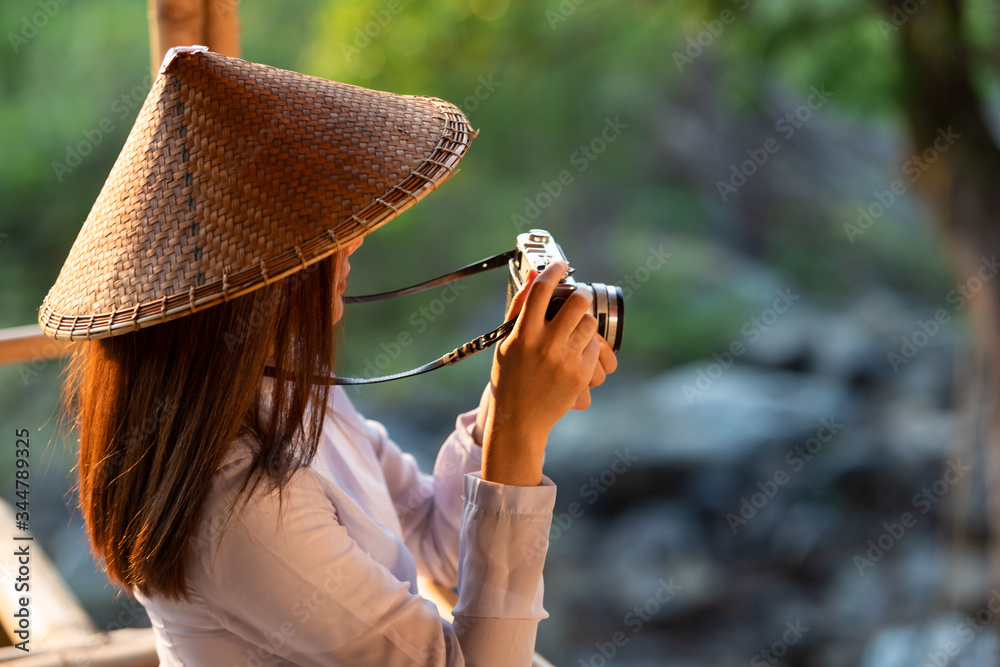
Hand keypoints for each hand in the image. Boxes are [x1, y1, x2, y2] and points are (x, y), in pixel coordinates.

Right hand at [479, 260, 616, 485]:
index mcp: (523, 334)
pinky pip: (594, 347)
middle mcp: (545, 344)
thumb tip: (533, 276)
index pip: (541, 290)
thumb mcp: (505, 342)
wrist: (520, 419)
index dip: (553, 271)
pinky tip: (574, 353)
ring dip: (584, 321)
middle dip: (580, 294)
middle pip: (577, 301)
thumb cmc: (509, 378)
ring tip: (574, 329)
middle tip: (577, 296)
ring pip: (590, 323)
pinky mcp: (581, 374)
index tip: (560, 264)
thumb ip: (518, 308)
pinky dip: (587, 346)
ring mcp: (565, 359)